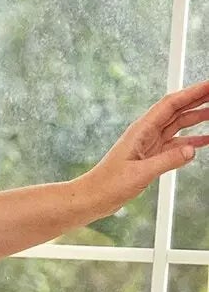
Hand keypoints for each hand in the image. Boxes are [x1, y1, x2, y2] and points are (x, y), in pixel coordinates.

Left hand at [81, 78, 208, 217]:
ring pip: (178, 125)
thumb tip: (191, 151)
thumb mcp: (140, 173)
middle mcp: (146, 133)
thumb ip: (166, 161)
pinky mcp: (150, 157)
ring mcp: (149, 144)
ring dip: (197, 118)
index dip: (192, 92)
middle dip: (198, 100)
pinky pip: (175, 144)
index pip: (171, 104)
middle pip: (178, 110)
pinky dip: (191, 141)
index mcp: (141, 130)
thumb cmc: (108, 185)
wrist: (93, 198)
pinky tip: (205, 140)